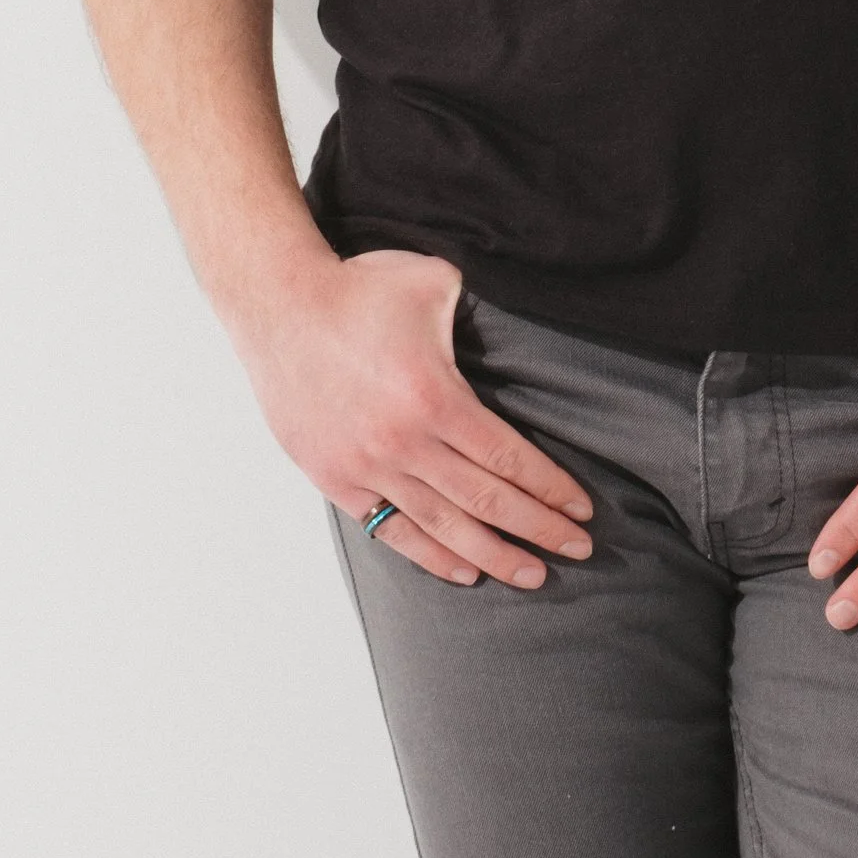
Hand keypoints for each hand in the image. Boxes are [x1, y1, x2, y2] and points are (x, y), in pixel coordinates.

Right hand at [237, 245, 594, 590]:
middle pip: (487, 501)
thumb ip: (479, 315)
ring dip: (494, 555)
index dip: (550, 488)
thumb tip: (512, 332)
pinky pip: (391, 529)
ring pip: (443, 526)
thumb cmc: (359, 288)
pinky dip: (431, 555)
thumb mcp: (435, 283)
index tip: (580, 508)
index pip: (508, 458)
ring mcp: (366, 466)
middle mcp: (404, 442)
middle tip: (577, 549)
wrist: (277, 304)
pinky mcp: (335, 478)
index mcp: (435, 397)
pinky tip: (466, 572)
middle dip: (539, 528)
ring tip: (532, 575)